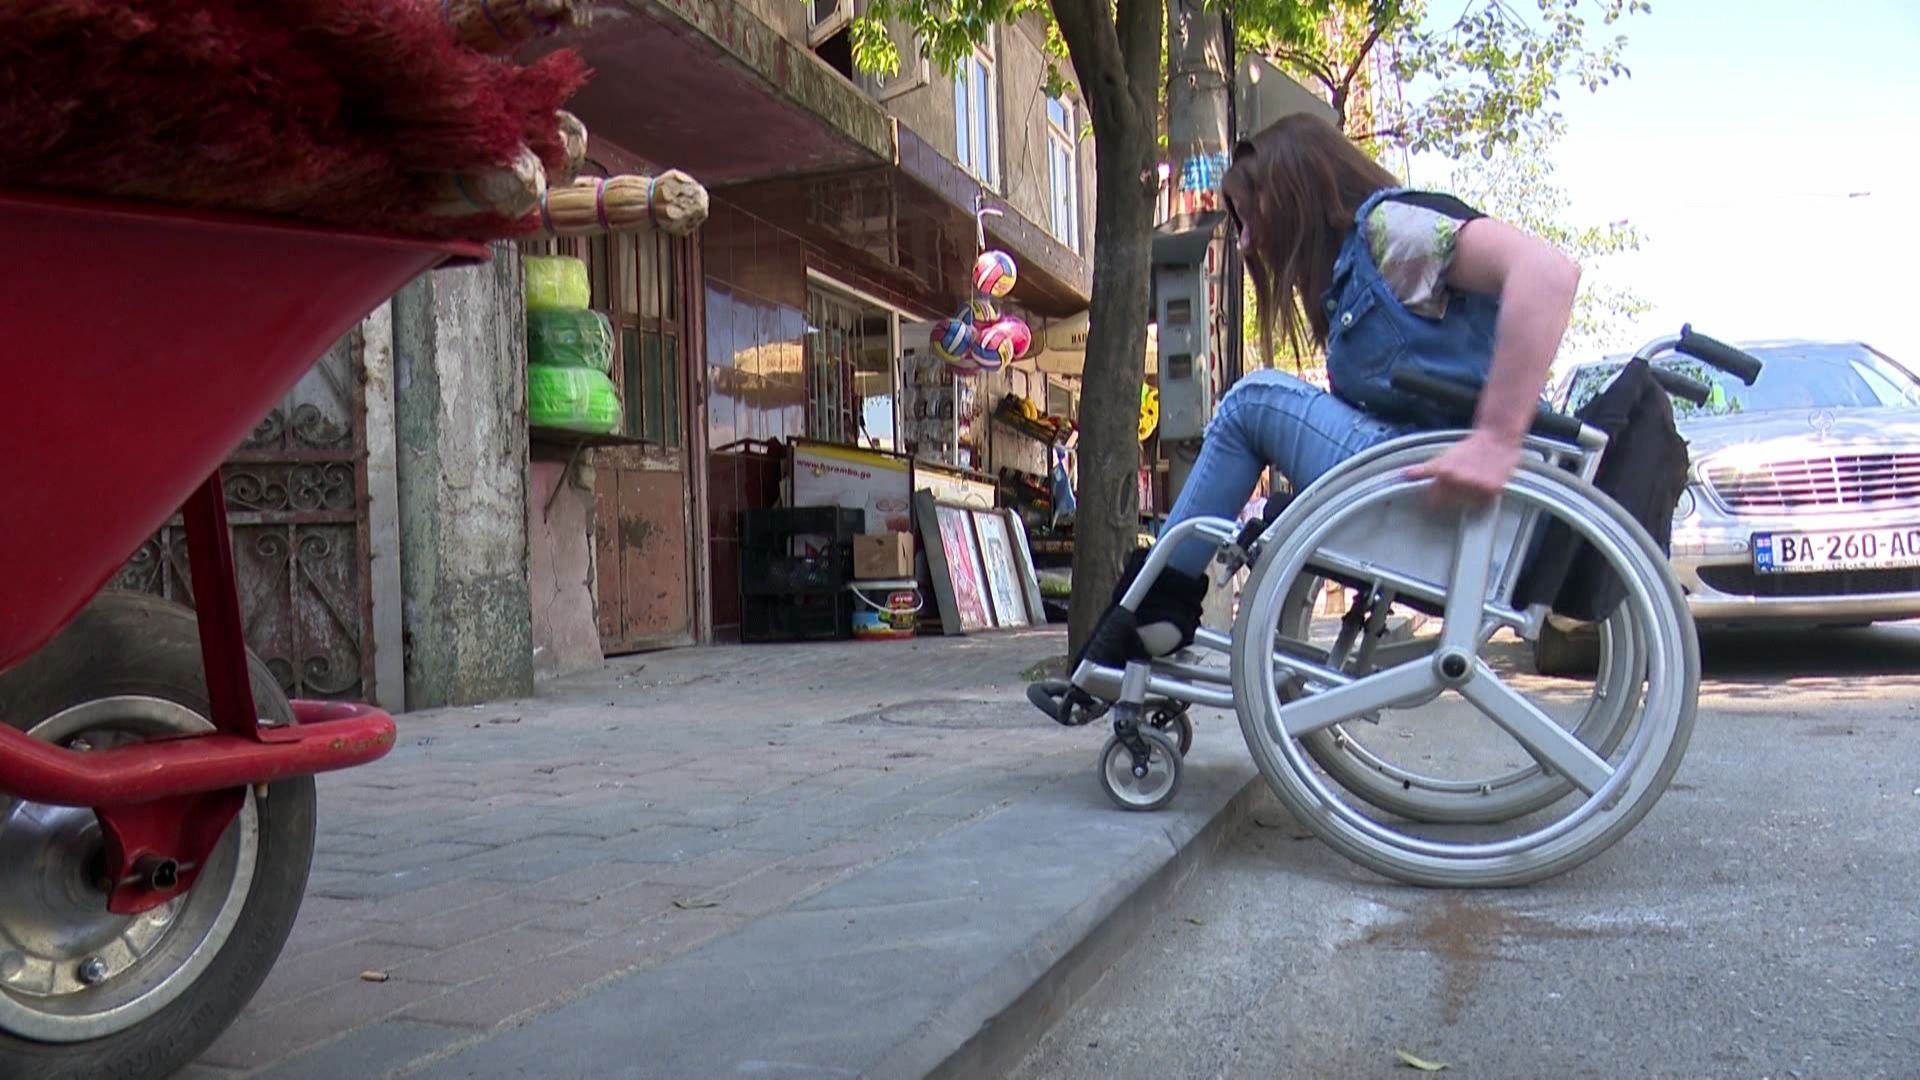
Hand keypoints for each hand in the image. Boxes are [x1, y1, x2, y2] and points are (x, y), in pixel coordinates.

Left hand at [1405, 431, 1521, 506]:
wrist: (1497, 439)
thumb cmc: (1470, 448)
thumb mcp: (1444, 457)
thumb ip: (1424, 469)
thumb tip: (1405, 474)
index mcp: (1444, 471)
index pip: (1433, 498)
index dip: (1434, 499)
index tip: (1436, 499)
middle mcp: (1459, 479)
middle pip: (1450, 502)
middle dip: (1452, 496)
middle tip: (1461, 484)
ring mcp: (1476, 486)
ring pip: (1467, 504)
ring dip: (1468, 497)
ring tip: (1474, 481)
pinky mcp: (1492, 490)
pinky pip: (1483, 503)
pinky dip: (1483, 497)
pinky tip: (1484, 484)